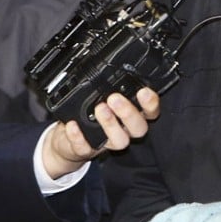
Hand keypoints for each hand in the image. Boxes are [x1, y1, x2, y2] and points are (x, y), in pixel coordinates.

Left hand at [42, 87, 158, 178]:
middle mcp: (124, 131)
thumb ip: (112, 88)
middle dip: (129, 113)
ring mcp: (107, 143)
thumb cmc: (91, 115)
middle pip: (139, 128)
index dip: (151, 104)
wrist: (69, 141)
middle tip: (115, 98)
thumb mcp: (103, 97)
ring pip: (119, 141)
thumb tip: (114, 71)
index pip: (150, 112)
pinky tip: (72, 125)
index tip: (143, 92)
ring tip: (99, 108)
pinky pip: (86, 148)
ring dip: (110, 124)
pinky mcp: (88, 151)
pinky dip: (78, 137)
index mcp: (132, 116)